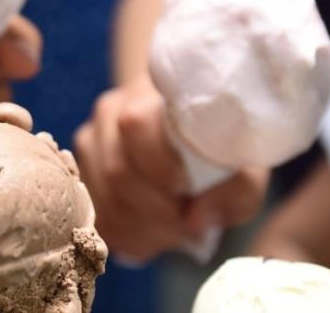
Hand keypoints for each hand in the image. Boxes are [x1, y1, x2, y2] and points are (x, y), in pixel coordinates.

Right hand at [73, 75, 268, 261]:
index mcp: (153, 93)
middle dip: (156, 212)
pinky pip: (95, 214)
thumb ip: (236, 192)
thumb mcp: (246, 164)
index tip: (189, 190)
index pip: (136, 124)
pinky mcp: (83, 171)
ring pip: (103, 198)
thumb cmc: (221, 145)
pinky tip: (152, 236)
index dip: (159, 166)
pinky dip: (125, 235)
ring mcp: (92, 140)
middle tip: (187, 227)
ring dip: (141, 228)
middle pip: (118, 172)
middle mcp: (112, 110)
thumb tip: (195, 220)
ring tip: (174, 233)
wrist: (193, 127)